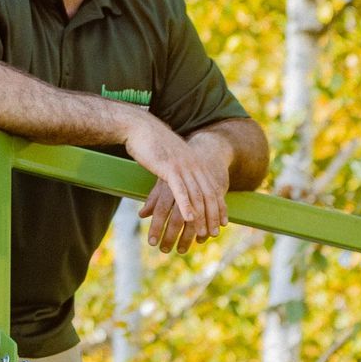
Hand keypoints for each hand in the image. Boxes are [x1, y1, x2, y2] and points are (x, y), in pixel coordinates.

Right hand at [127, 117, 230, 250]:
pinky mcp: (170, 168)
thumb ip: (177, 169)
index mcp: (196, 163)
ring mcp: (183, 166)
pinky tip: (189, 218)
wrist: (140, 126)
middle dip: (212, 217)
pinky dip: (187, 206)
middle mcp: (194, 165)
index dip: (218, 208)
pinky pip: (181, 190)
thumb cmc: (151, 143)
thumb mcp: (171, 157)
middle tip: (212, 234)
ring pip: (196, 196)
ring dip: (198, 218)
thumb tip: (176, 180)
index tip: (220, 224)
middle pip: (208, 196)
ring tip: (199, 235)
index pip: (212, 190)